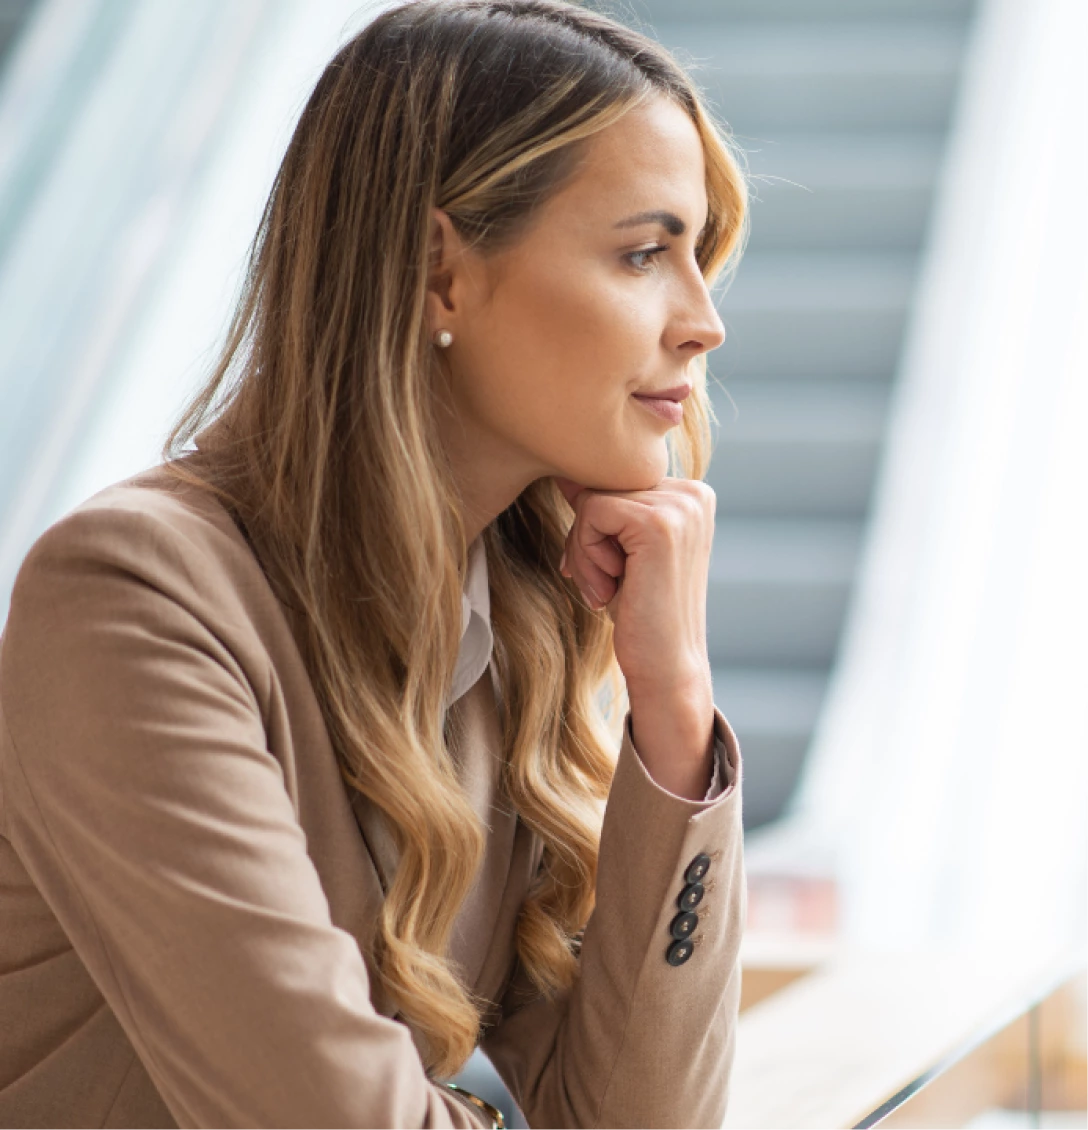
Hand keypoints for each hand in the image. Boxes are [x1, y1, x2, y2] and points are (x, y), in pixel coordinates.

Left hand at [553, 475, 716, 795]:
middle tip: (612, 584)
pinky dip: (586, 556)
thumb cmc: (641, 613)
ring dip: (586, 552)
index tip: (615, 571)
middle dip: (588, 540)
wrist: (665, 668)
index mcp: (692, 495)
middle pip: (600, 486)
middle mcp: (694, 493)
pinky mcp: (657, 523)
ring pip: (591, 500)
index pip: (613, 483)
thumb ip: (604, 508)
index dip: (598, 529)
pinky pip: (591, 514)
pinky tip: (613, 588)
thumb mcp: (620, 551)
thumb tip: (564, 470)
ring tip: (614, 588)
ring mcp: (680, 506)